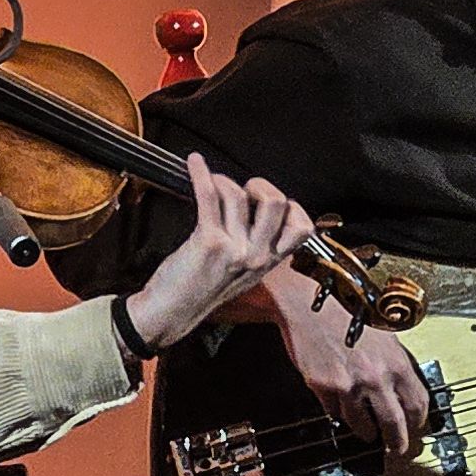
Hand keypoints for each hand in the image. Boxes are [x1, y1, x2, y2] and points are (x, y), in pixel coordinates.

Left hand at [126, 155, 320, 351]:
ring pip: (239, 195)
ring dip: (224, 180)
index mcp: (269, 261)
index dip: (289, 206)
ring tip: (213, 182)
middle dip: (259, 186)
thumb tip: (257, 207)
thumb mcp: (245, 273)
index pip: (302, 226)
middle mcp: (256, 255)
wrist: (173, 311)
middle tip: (242, 191)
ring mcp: (234, 248)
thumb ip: (258, 246)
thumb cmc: (203, 290)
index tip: (269, 203)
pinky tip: (195, 164)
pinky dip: (200, 173)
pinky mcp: (208, 241)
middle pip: (276, 202)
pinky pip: (209, 196)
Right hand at [278, 283, 434, 456]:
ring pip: (362, 425)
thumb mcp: (384, 334)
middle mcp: (375, 378)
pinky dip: (339, 412)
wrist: (309, 303)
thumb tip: (402, 388)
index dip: (418, 421)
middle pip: (393, 425)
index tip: (416, 427)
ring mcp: (348, 386)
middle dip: (396, 442)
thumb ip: (394, 363)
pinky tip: (341, 407)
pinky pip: (335, 412)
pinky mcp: (323, 388)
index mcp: (396, 363)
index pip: (417, 404)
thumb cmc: (347, 310)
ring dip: (366, 431)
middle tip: (396, 448)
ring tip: (368, 433)